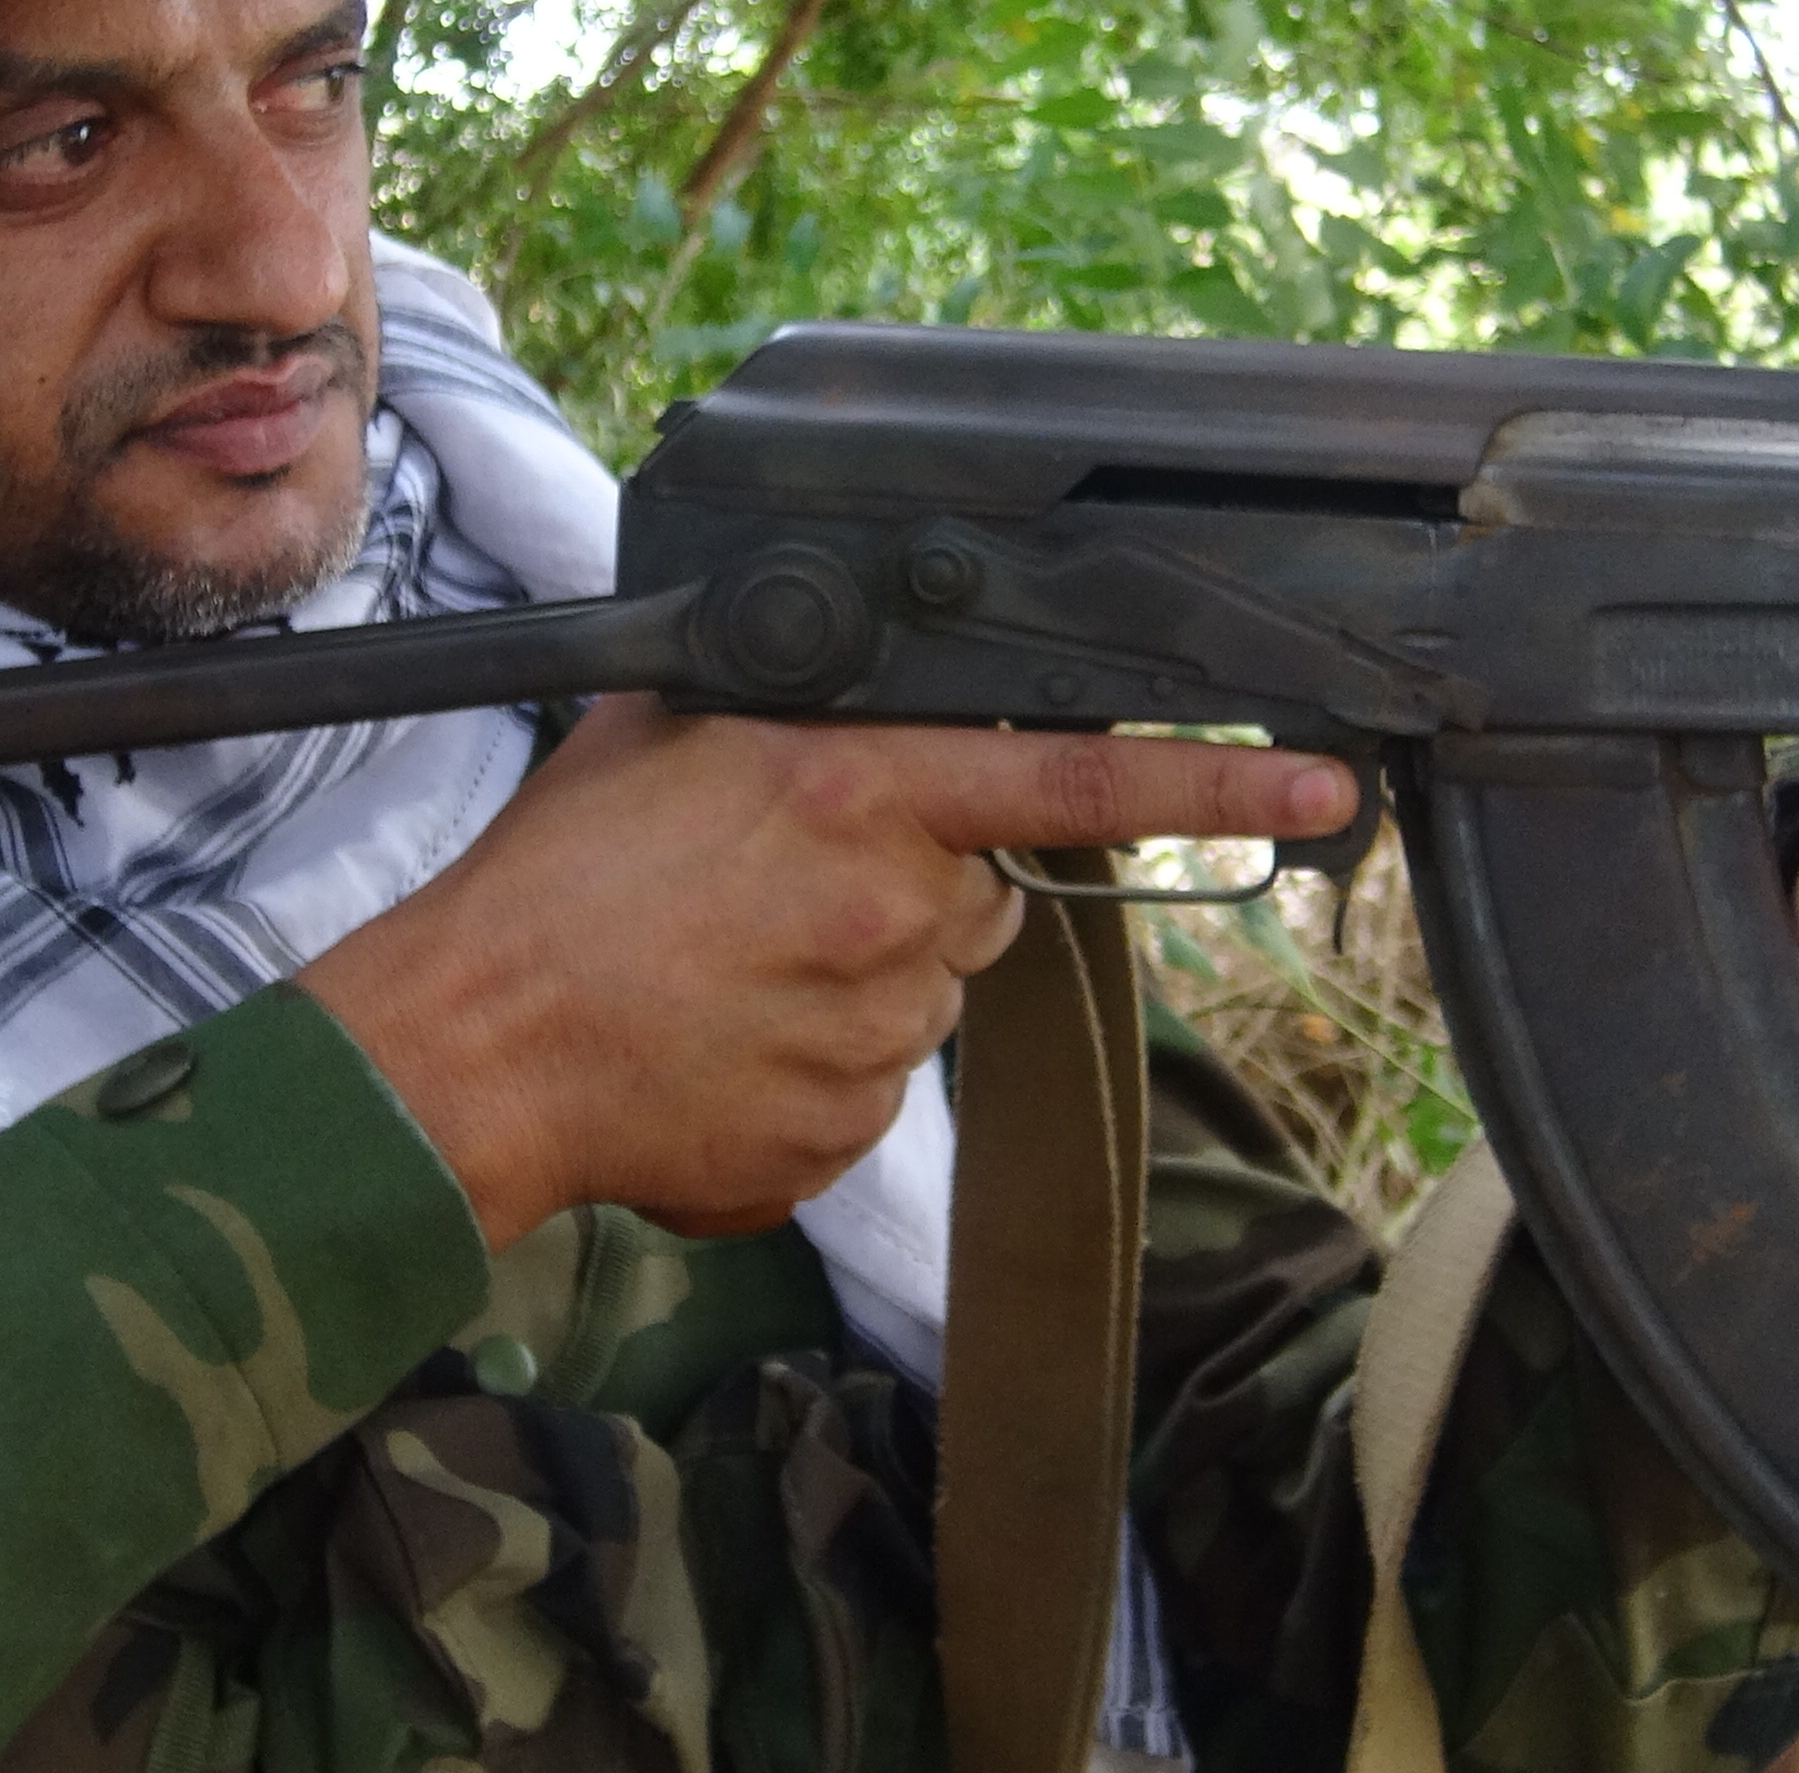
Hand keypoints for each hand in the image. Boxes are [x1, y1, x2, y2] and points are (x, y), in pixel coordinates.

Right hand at [298, 698, 1354, 1246]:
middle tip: (778, 895)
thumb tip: (856, 659)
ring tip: (725, 974)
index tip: (1327, 785)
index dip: (1220, 779)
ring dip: (854, 985)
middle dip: (910, 891)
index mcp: (860, 790)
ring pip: (924, 997)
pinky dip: (812, 1075)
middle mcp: (890, 913)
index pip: (1079, 775)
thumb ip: (796, 697)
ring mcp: (874, 1038)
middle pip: (983, 897)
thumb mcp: (674, 728)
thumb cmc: (555, 878)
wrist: (471, 1047)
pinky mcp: (842, 1138)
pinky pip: (870, 1095)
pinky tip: (721, 1047)